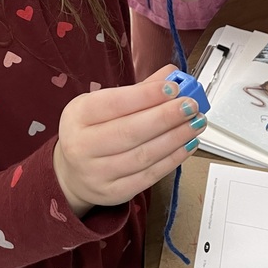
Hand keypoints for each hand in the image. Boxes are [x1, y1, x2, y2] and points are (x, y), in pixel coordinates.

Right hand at [53, 67, 208, 214]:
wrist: (72, 173)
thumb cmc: (92, 131)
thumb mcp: (103, 104)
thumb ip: (138, 91)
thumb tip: (171, 75)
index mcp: (78, 115)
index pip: (114, 103)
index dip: (146, 95)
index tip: (173, 88)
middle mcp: (81, 145)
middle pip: (130, 131)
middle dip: (166, 117)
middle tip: (191, 106)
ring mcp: (96, 172)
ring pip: (143, 155)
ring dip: (175, 138)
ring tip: (195, 123)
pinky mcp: (114, 192)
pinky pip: (149, 176)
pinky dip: (172, 159)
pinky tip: (187, 145)